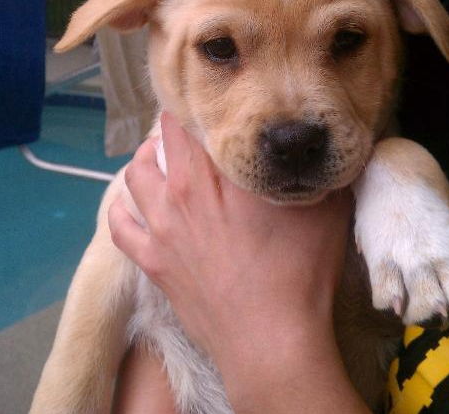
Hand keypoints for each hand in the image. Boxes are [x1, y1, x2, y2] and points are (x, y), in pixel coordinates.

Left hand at [109, 112, 366, 412]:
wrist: (271, 339)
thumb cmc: (301, 271)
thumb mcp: (327, 211)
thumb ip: (320, 174)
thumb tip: (317, 152)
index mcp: (221, 175)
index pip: (194, 123)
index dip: (198, 110)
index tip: (209, 109)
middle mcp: (183, 193)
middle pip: (161, 142)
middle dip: (172, 129)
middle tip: (189, 132)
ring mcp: (162, 229)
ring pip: (136, 177)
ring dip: (145, 161)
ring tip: (158, 160)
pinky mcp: (153, 263)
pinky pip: (121, 228)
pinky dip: (121, 210)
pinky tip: (131, 206)